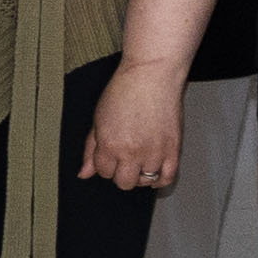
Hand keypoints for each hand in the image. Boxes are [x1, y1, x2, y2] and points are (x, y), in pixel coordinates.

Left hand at [79, 61, 187, 191]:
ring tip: (141, 158)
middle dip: (121, 172)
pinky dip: (160, 180)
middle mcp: (131, 153)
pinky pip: (167, 178)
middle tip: (125, 157)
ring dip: (141, 174)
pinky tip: (155, 173)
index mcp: (109, 145)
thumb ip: (90, 149)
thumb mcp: (98, 118)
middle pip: (123, 182)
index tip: (111, 153)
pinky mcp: (173, 149)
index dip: (106, 163)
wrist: (152, 75)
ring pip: (144, 181)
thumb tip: (84, 173)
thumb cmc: (125, 90)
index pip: (103, 172)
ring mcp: (153, 153)